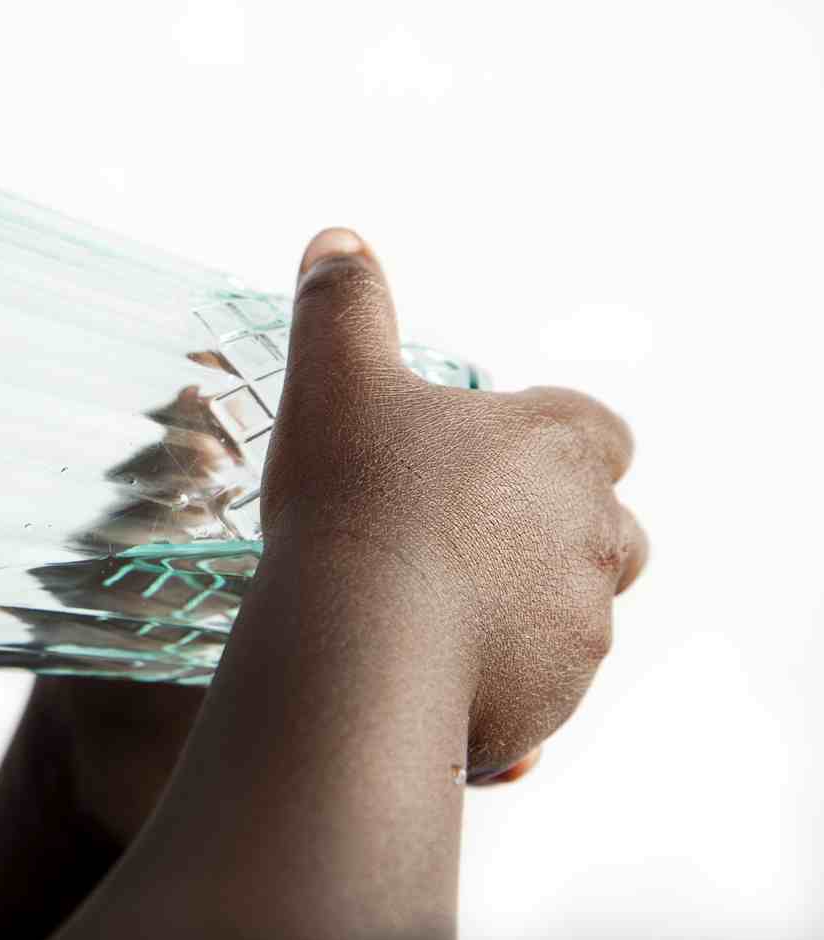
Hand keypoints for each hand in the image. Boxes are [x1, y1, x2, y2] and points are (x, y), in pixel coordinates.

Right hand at [256, 227, 647, 774]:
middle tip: (457, 543)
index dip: (550, 445)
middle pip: (604, 527)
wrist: (358, 642)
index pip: (597, 432)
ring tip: (433, 618)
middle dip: (548, 534)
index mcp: (558, 445)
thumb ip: (344, 305)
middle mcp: (591, 530)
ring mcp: (580, 623)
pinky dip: (502, 688)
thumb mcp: (335, 379)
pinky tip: (431, 683)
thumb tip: (338, 240)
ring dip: (522, 612)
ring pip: (575, 614)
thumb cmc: (353, 500)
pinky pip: (538, 694)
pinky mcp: (554, 699)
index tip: (487, 462)